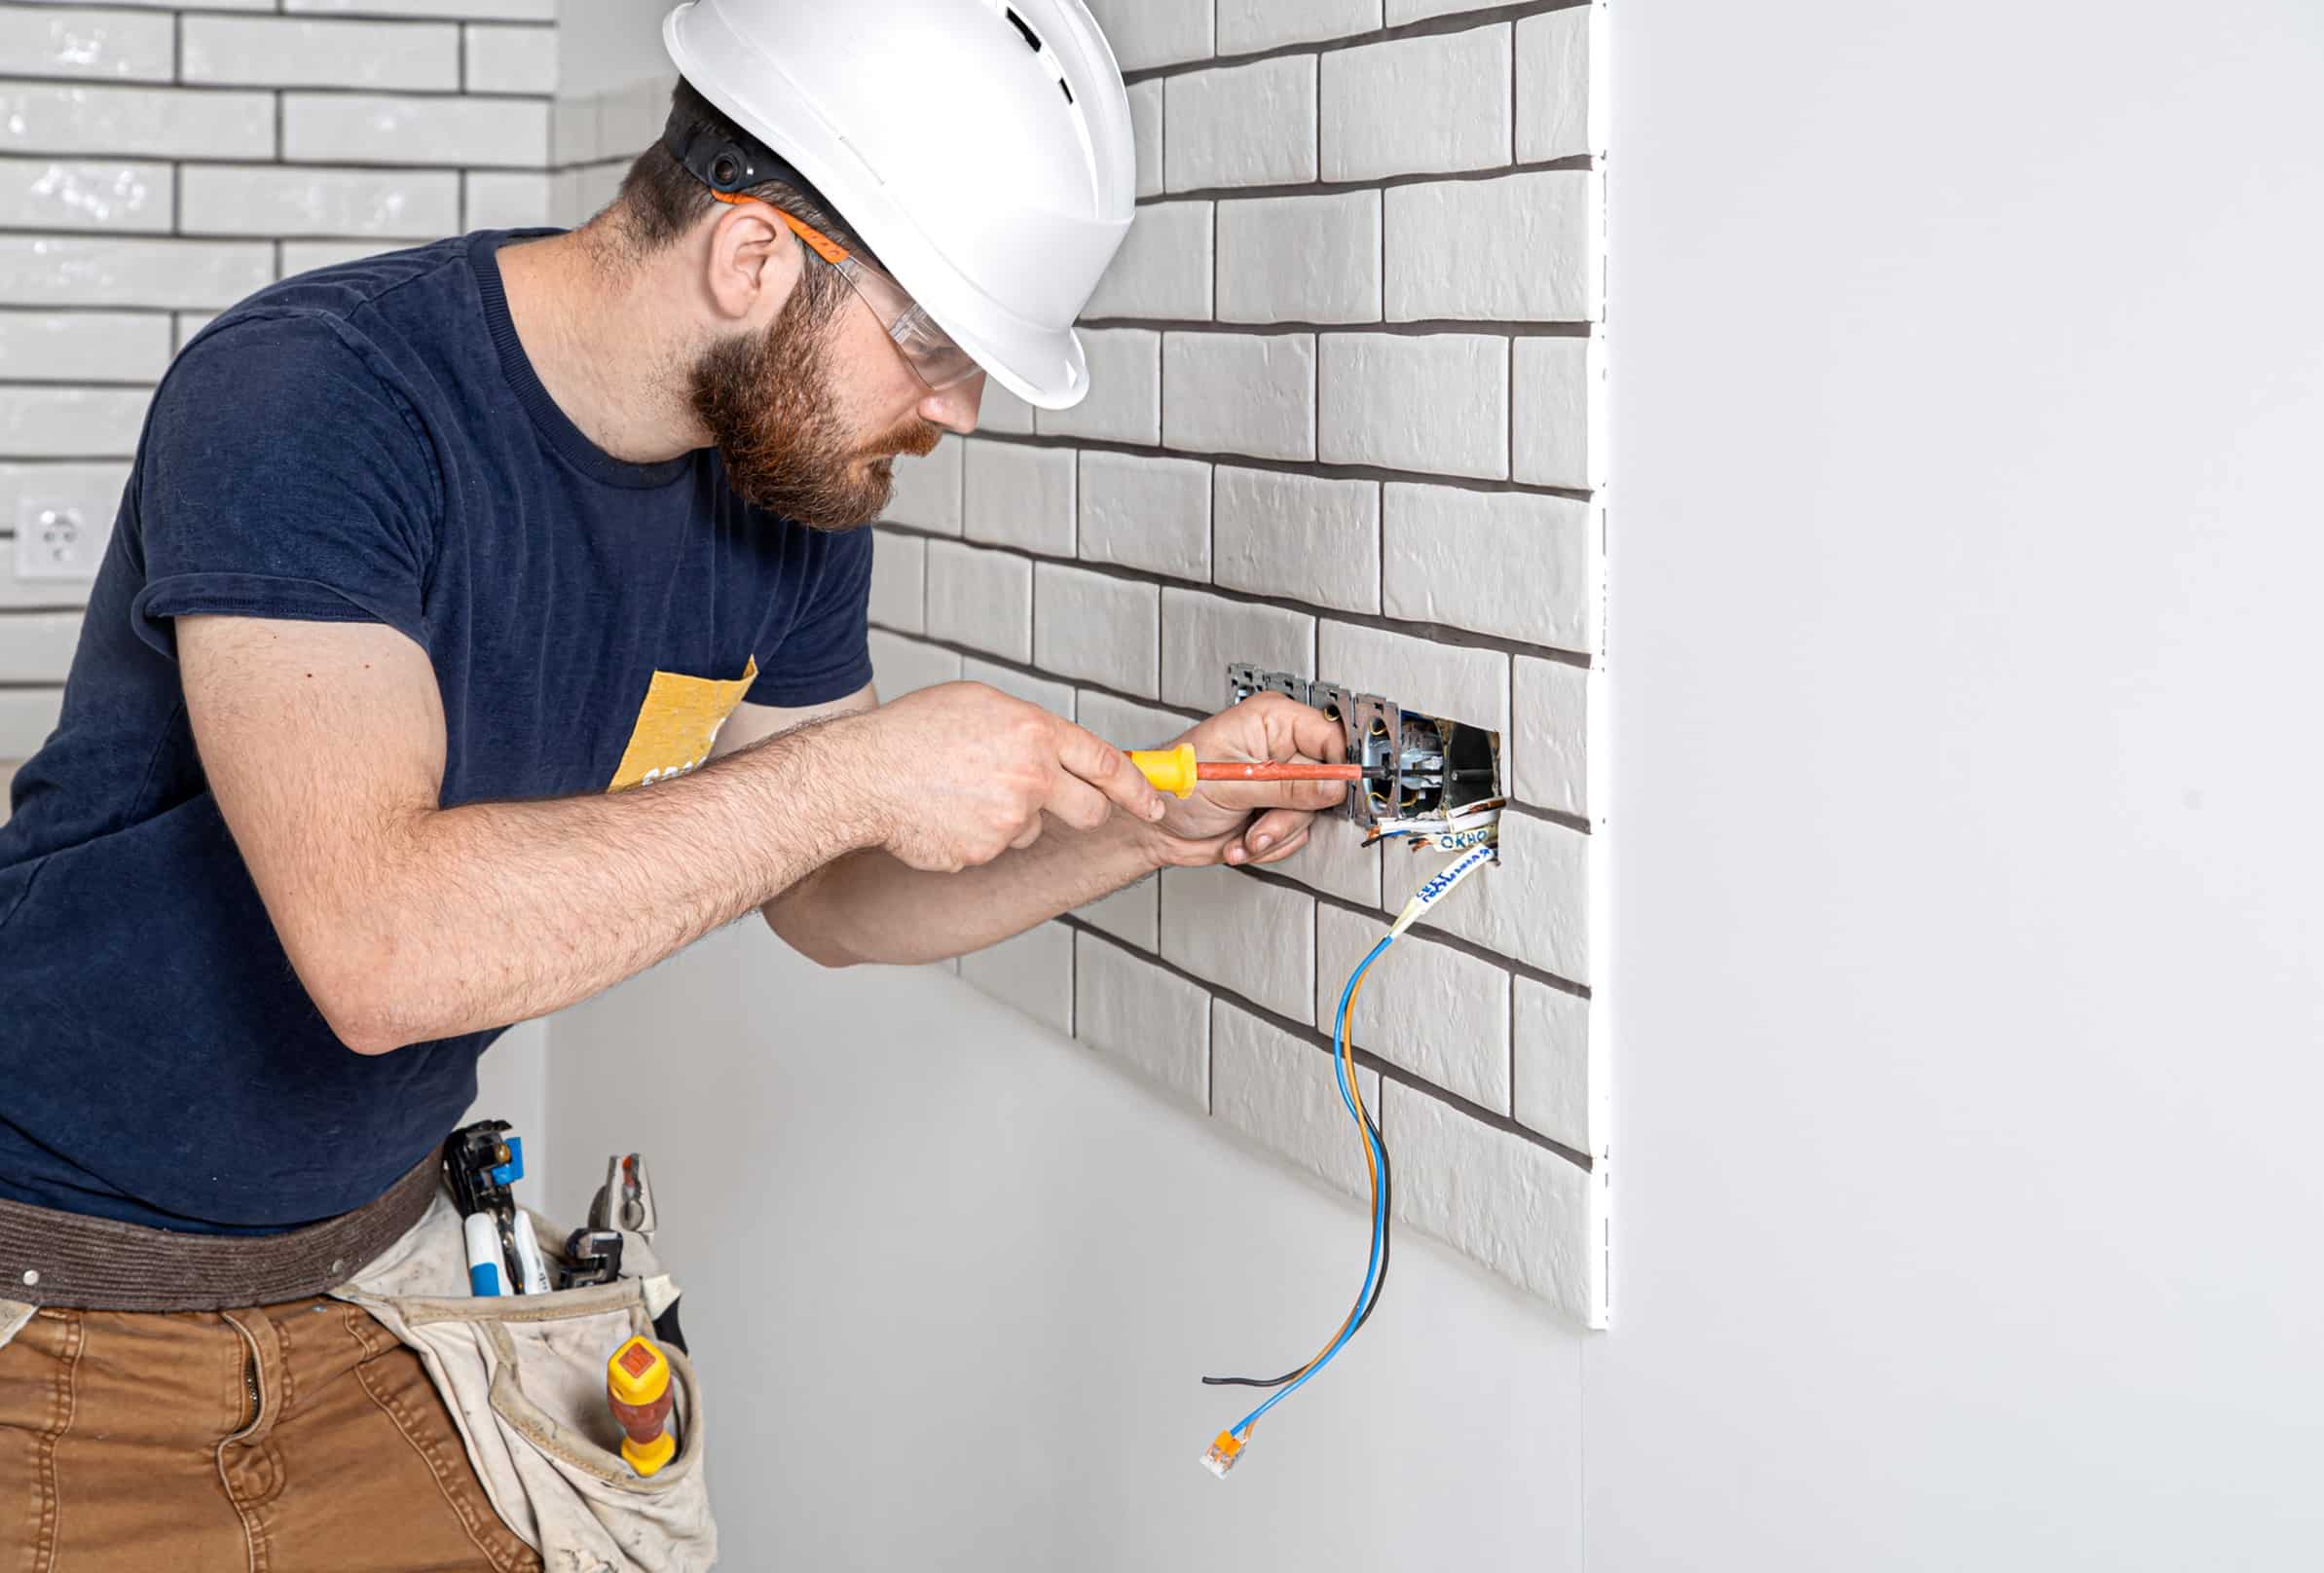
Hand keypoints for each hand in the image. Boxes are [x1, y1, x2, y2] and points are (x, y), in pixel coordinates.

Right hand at [842, 683, 1168, 872]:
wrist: (862, 776)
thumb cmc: (911, 734)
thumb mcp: (981, 704)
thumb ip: (1029, 728)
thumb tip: (1060, 749)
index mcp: (1035, 732)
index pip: (1108, 764)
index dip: (1139, 788)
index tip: (1156, 802)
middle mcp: (1031, 777)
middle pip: (1090, 810)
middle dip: (1084, 810)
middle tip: (1057, 803)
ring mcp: (1009, 820)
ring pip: (1034, 829)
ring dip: (1012, 819)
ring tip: (964, 794)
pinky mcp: (985, 853)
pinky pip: (997, 849)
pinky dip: (977, 837)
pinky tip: (946, 815)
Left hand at [1149, 693, 1349, 868]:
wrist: (1156, 828)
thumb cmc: (1175, 788)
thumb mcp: (1231, 786)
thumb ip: (1286, 787)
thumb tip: (1332, 785)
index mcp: (1270, 721)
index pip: (1330, 735)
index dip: (1337, 767)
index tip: (1331, 792)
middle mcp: (1279, 748)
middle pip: (1325, 781)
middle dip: (1290, 813)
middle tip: (1261, 823)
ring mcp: (1280, 782)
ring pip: (1311, 814)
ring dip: (1275, 833)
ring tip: (1244, 833)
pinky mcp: (1277, 810)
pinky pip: (1297, 834)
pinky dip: (1270, 845)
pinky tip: (1242, 838)